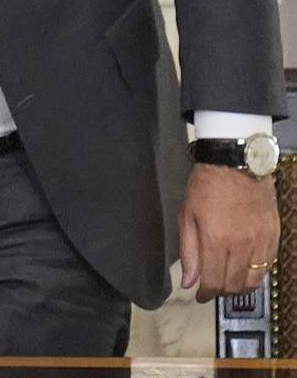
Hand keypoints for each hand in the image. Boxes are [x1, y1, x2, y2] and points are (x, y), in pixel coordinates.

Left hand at [178, 163, 278, 300]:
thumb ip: (188, 252)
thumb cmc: (206, 187)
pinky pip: (268, 265)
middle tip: (212, 287)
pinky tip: (246, 269)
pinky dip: (257, 273)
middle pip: (235, 284)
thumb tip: (189, 281)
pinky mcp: (274, 236)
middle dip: (221, 291)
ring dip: (240, 286)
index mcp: (216, 241)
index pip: (214, 281)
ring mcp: (261, 242)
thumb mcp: (187, 216)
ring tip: (228, 281)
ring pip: (254, 279)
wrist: (236, 164)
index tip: (199, 295)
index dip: (205, 293)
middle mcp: (242, 246)